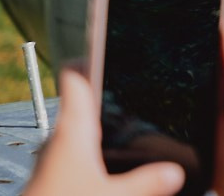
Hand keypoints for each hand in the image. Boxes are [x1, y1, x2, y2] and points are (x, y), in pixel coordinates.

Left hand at [20, 68, 184, 195]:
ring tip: (127, 130)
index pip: (74, 76)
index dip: (90, 56)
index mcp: (72, 129)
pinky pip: (74, 157)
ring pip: (77, 133)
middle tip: (131, 90)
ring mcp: (51, 160)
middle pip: (80, 104)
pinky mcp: (49, 179)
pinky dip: (91, 155)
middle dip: (106, 98)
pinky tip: (108, 170)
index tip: (106, 43)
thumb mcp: (113, 195)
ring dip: (98, 130)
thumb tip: (173, 171)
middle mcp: (58, 139)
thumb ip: (146, 182)